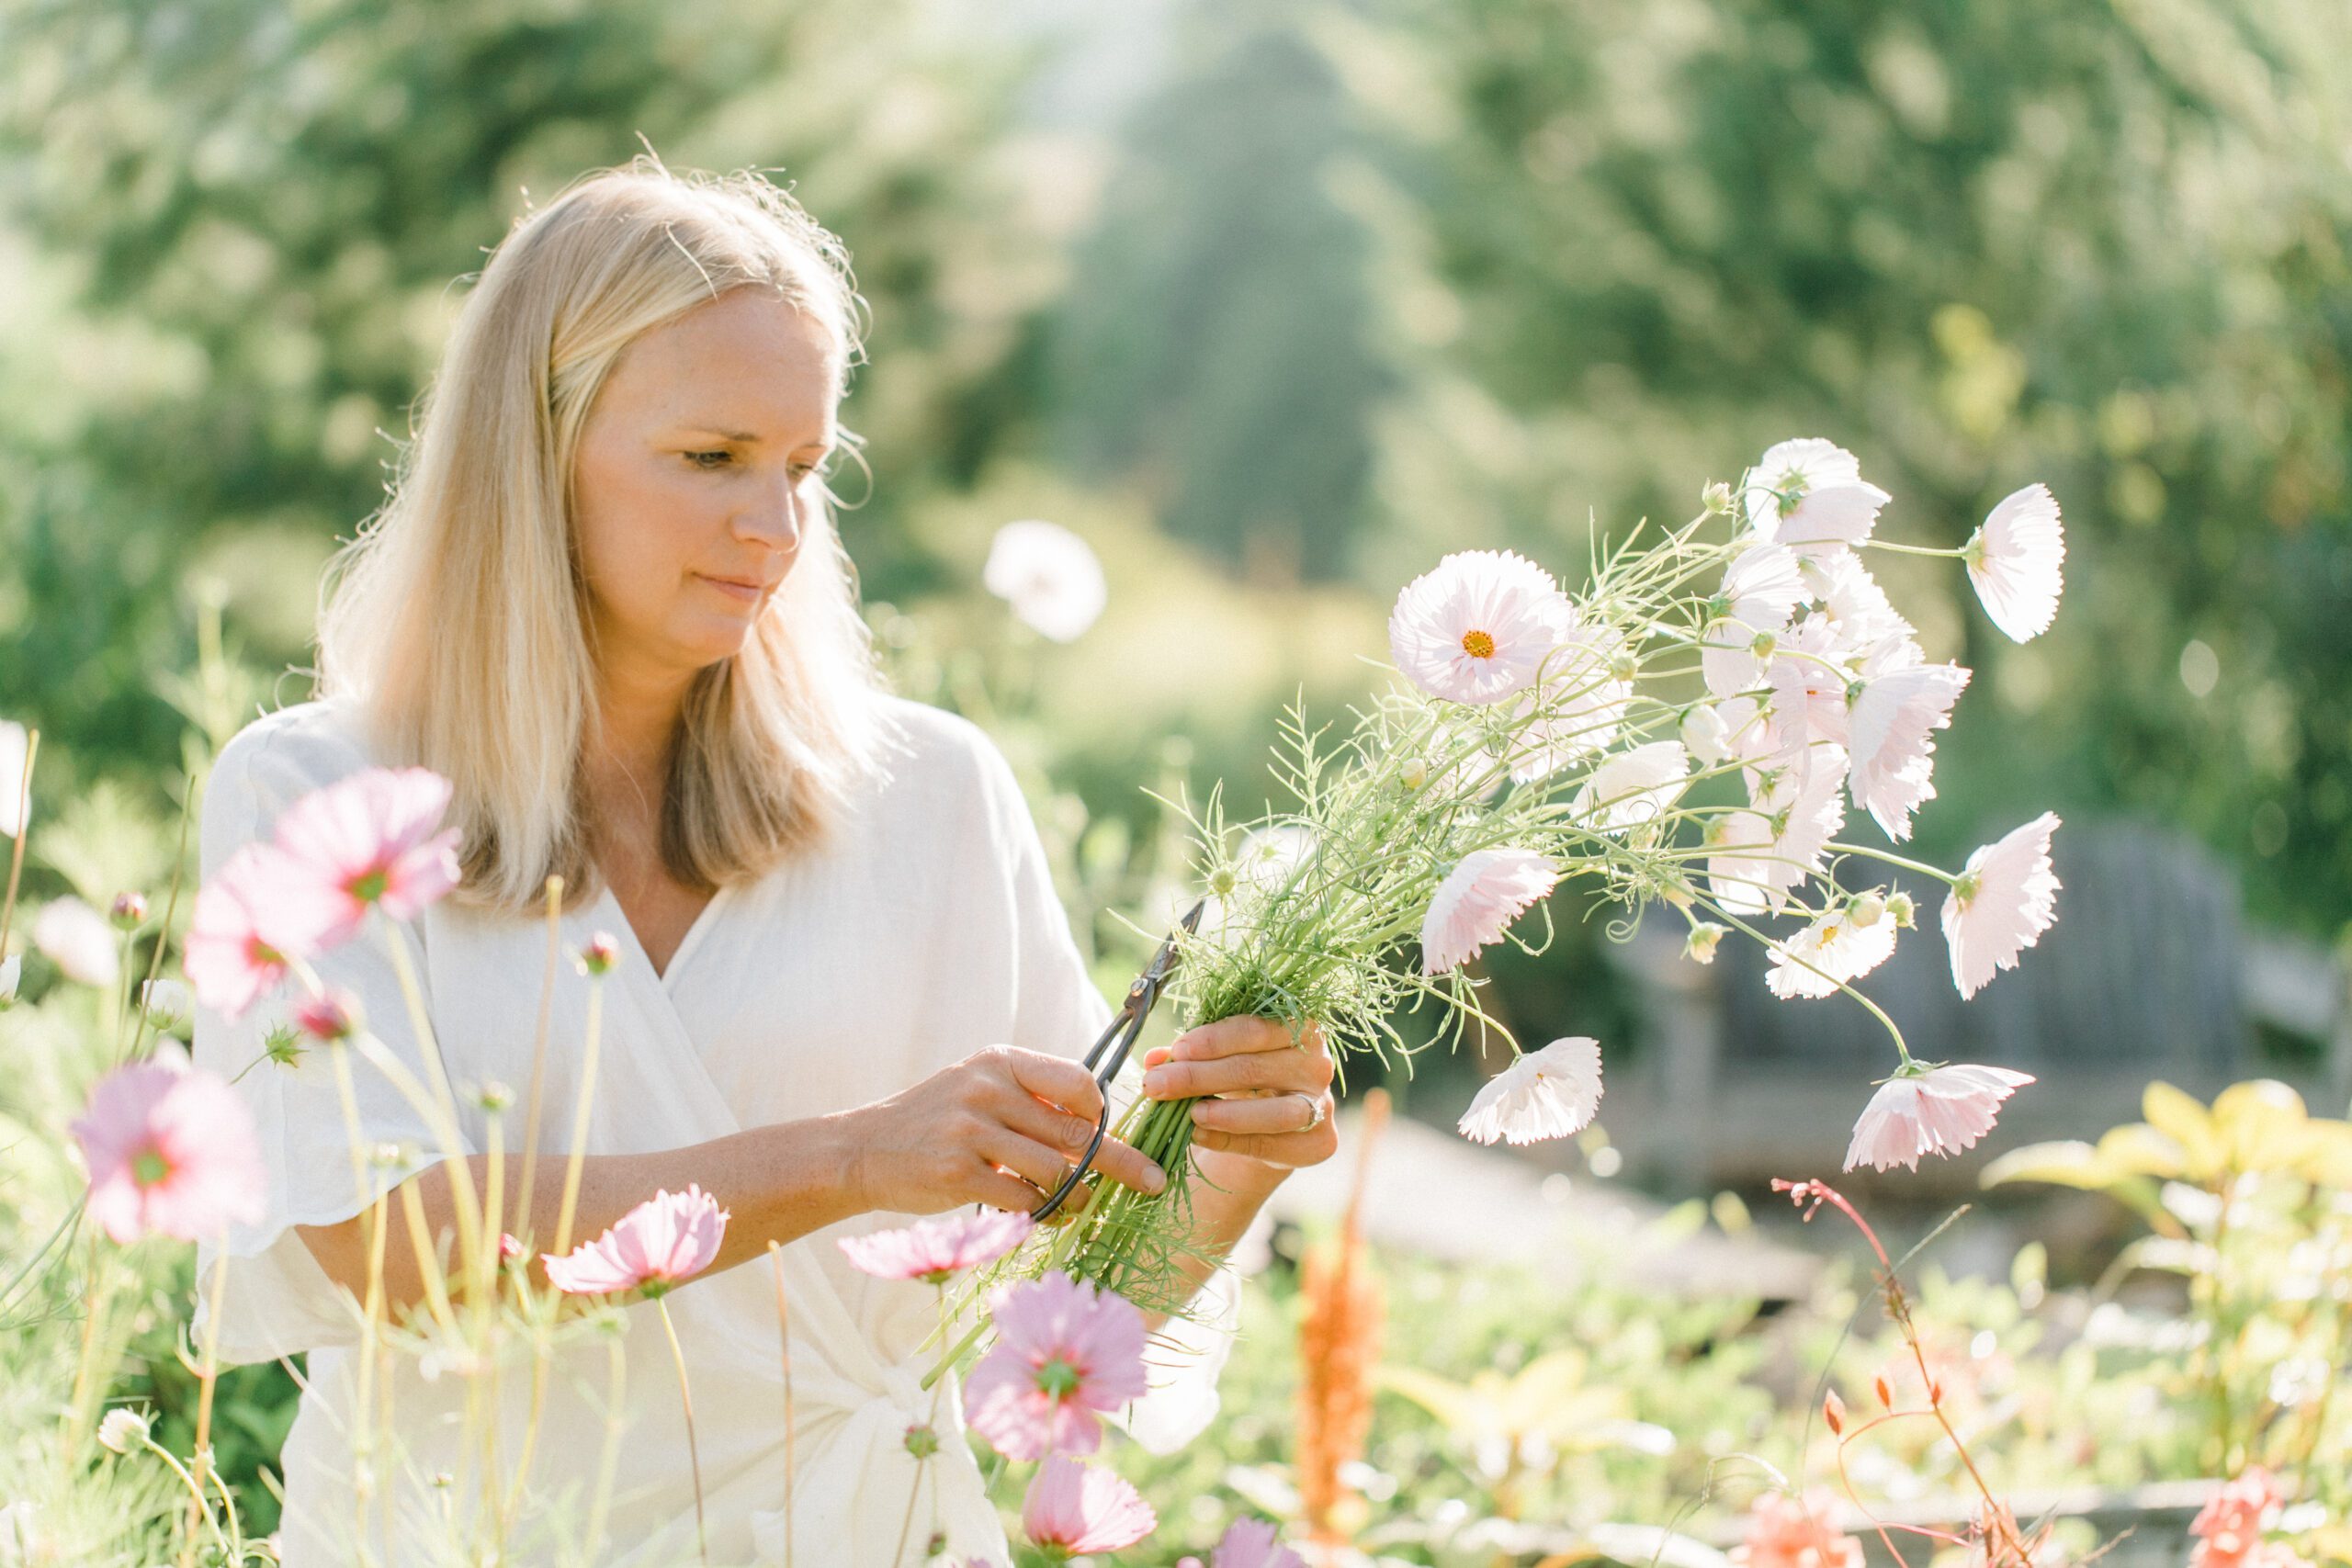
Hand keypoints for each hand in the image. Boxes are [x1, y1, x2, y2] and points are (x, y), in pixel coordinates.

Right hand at [844, 1045, 1167, 1216]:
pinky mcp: (956, 1173)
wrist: (864, 1149)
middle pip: (1076, 1130)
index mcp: (1001, 1062)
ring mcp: (970, 1131)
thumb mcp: (979, 1088)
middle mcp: (987, 1089)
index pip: (1077, 1080)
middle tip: (1152, 1181)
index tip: (1108, 1132)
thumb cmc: (935, 1122)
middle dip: (1119, 1161)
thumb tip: (1100, 1124)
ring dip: (1076, 1195)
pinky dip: (1040, 1213)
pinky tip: (1041, 1216)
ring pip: (1053, 1170)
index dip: (1103, 1111)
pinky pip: (1021, 1199)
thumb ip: (1032, 1099)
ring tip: (1080, 1205)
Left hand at [1139, 1016, 1337, 1189]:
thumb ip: (1189, 1056)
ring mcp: (1323, 1104)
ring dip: (1227, 1113)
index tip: (1177, 1050)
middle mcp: (1318, 1063)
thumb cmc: (1244, 1077)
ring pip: (1277, 1112)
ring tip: (1189, 1115)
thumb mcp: (1218, 1058)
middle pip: (1257, 1068)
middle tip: (1157, 1085)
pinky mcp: (1320, 1142)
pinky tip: (1198, 1134)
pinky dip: (1231, 1140)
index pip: (1256, 1029)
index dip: (1215, 1040)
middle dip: (1200, 1076)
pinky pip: (1273, 1144)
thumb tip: (1155, 1060)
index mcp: (1298, 1027)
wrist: (1272, 1124)